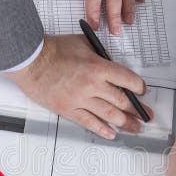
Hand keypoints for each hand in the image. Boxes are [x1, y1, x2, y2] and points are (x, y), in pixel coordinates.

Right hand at [8, 35, 151, 138]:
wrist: (30, 61)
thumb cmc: (52, 50)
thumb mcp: (83, 43)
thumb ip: (100, 54)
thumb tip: (111, 62)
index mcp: (98, 67)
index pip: (128, 80)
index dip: (139, 88)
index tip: (142, 92)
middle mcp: (92, 85)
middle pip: (122, 100)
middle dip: (137, 109)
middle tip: (146, 115)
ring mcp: (81, 99)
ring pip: (109, 114)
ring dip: (125, 123)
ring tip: (135, 128)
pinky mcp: (69, 109)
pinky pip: (89, 122)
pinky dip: (102, 129)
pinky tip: (112, 133)